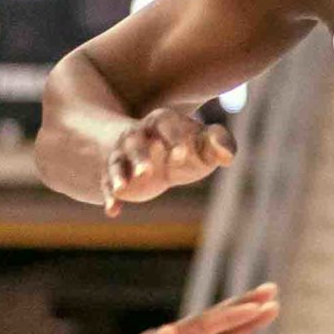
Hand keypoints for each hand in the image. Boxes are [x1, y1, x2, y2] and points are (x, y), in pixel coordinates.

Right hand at [102, 108, 235, 214]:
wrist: (162, 157)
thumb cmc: (189, 148)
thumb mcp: (206, 144)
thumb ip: (220, 143)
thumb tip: (226, 154)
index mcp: (163, 122)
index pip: (165, 126)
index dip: (173, 140)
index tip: (182, 156)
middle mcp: (138, 136)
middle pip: (135, 144)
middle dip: (140, 157)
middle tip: (146, 172)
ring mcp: (124, 156)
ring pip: (117, 163)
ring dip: (118, 175)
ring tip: (121, 189)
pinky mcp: (115, 177)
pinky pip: (107, 185)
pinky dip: (110, 198)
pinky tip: (112, 211)